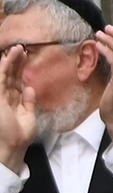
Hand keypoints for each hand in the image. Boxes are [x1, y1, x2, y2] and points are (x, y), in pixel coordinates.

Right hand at [0, 47, 36, 171]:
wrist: (13, 144)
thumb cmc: (20, 134)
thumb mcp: (29, 115)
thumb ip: (29, 101)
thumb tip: (30, 88)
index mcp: (15, 99)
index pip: (17, 79)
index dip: (21, 67)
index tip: (27, 55)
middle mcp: (6, 95)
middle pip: (11, 74)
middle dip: (16, 61)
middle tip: (21, 47)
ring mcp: (1, 95)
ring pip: (5, 74)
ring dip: (10, 61)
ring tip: (17, 49)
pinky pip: (1, 80)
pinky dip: (4, 68)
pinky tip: (8, 59)